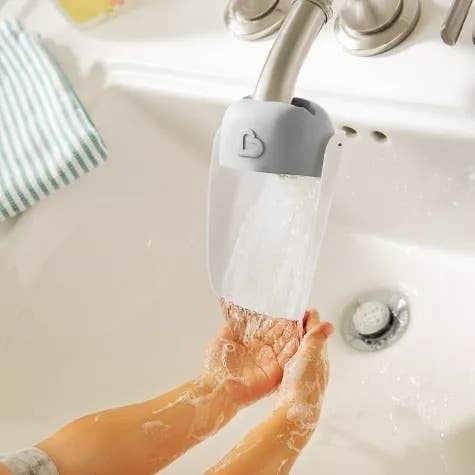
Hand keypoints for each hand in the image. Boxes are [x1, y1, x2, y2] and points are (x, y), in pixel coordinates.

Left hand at [202, 301, 300, 405]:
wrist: (216, 387)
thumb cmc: (214, 366)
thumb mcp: (223, 338)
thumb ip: (234, 326)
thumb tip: (240, 312)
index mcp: (252, 343)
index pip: (269, 328)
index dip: (278, 318)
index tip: (287, 308)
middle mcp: (263, 352)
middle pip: (280, 335)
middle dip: (290, 324)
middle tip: (300, 312)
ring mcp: (270, 362)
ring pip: (287, 344)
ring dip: (295, 333)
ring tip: (304, 320)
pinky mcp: (275, 372)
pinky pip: (289, 357)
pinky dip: (295, 346)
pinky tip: (302, 334)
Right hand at [276, 309, 332, 435]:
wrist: (295, 412)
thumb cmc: (302, 384)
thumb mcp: (309, 356)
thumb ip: (316, 339)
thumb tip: (329, 324)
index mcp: (319, 355)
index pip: (316, 332)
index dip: (311, 320)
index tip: (306, 309)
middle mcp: (315, 363)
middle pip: (311, 341)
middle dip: (305, 328)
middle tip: (297, 317)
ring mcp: (307, 373)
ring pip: (303, 351)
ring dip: (298, 340)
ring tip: (289, 332)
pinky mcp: (296, 381)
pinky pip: (295, 361)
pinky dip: (292, 353)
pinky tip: (285, 355)